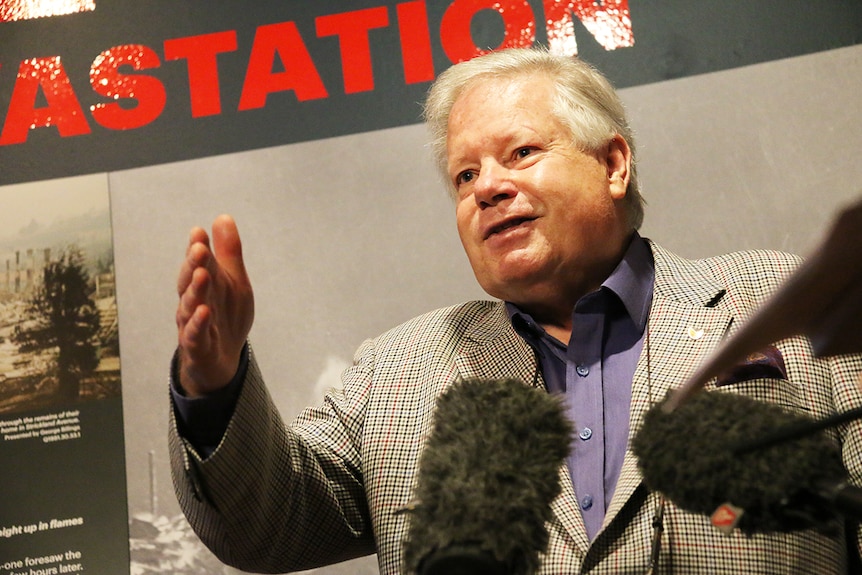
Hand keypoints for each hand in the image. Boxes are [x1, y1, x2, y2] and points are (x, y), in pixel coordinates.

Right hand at [175, 214, 254, 396]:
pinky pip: (195, 334)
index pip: (198, 263)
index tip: (199, 232)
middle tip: (200, 248)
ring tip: (202, 275)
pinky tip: (205, 312)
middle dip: (194, 264)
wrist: (220, 360)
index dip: (197, 248)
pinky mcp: (198, 347)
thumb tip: (223, 217)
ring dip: (196, 290)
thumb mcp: (233, 281)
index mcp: (203, 284)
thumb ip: (228, 252)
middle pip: (190, 281)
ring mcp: (192, 324)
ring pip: (191, 305)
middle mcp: (193, 301)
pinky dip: (199, 323)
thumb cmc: (225, 315)